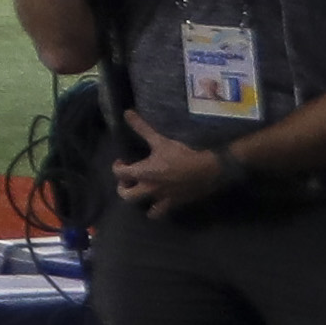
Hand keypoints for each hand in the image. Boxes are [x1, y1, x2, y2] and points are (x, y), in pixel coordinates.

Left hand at [119, 117, 235, 215]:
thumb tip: (126, 113)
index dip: (117, 167)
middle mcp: (150, 189)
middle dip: (123, 188)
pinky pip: (165, 211)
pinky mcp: (177, 203)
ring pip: (147, 210)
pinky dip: (160, 209)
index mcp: (143, 173)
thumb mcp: (160, 140)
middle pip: (127, 196)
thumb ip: (142, 128)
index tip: (122, 161)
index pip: (119, 174)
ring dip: (143, 203)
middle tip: (129, 180)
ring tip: (144, 193)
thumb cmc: (182, 154)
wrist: (209, 169)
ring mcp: (164, 199)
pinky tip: (162, 201)